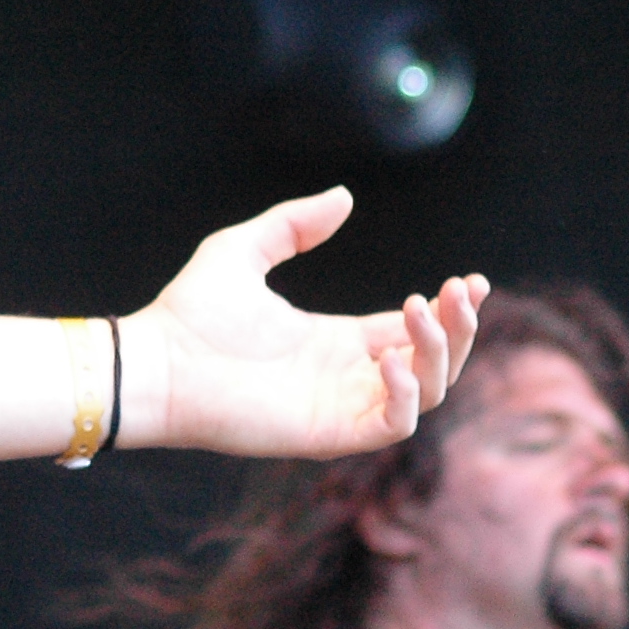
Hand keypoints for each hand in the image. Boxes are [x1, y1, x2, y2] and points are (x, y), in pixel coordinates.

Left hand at [123, 186, 486, 458]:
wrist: (156, 360)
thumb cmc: (191, 311)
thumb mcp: (243, 249)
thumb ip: (294, 225)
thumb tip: (344, 196)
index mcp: (336, 339)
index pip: (412, 329)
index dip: (449, 309)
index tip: (472, 280)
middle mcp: (347, 375)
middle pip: (433, 360)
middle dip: (458, 328)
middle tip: (461, 291)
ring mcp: (342, 406)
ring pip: (426, 391)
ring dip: (438, 353)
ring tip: (421, 308)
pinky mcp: (330, 432)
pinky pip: (392, 424)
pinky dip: (408, 396)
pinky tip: (393, 359)